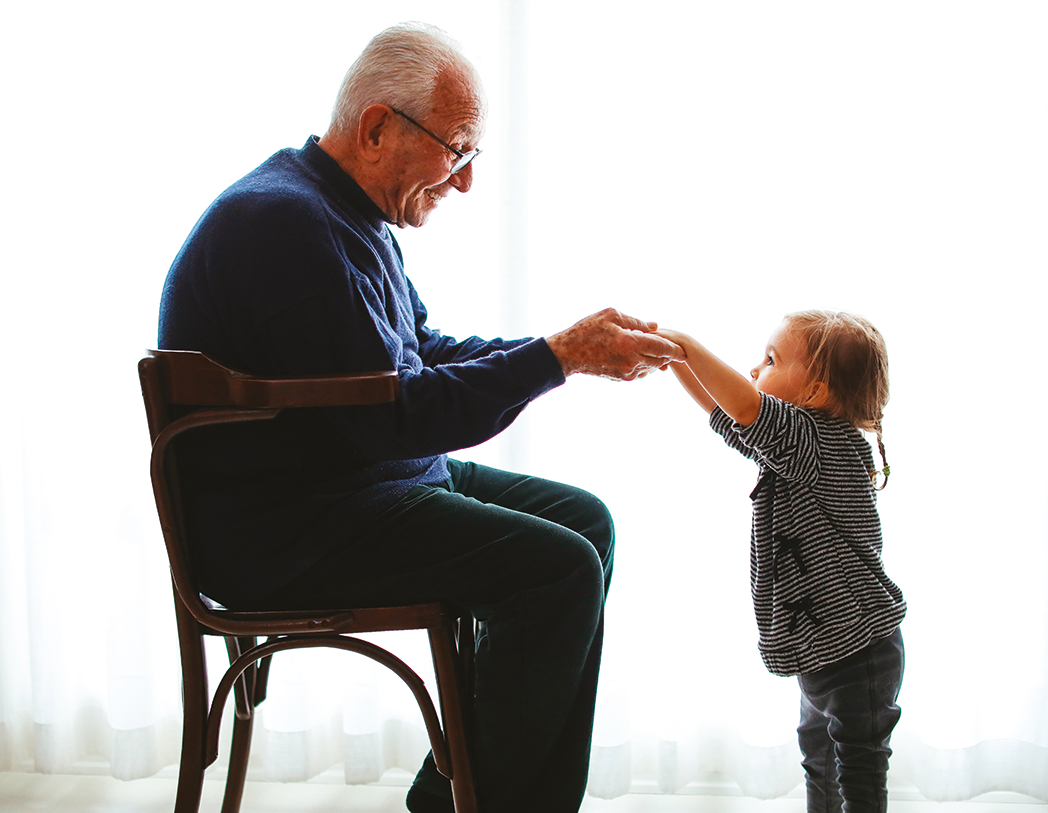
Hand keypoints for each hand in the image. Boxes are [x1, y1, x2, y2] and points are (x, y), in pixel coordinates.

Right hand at [546, 308, 684, 380]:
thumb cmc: (587, 330)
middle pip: (660, 360)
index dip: (675, 349)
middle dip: (669, 355)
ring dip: (656, 360)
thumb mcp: (611, 316)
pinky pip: (640, 372)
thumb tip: (654, 326)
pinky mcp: (621, 379)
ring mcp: (627, 372)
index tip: (684, 350)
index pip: (661, 347)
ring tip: (657, 351)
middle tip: (676, 351)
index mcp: (630, 343)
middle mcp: (631, 360)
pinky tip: (641, 357)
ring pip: (651, 367)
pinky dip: (645, 365)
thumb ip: (636, 321)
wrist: (568, 354)